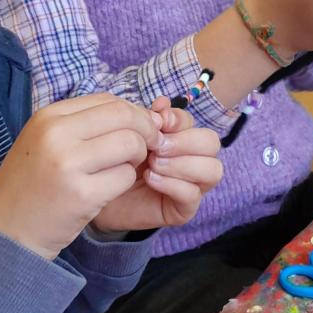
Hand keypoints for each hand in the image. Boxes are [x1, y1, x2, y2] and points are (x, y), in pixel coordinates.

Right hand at [0, 93, 159, 259]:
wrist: (6, 231)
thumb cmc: (32, 186)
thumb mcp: (46, 143)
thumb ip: (84, 126)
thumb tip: (139, 115)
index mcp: (48, 117)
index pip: (108, 100)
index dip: (133, 114)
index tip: (139, 131)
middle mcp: (56, 134)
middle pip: (123, 116)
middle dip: (145, 130)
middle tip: (147, 148)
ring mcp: (68, 164)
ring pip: (130, 144)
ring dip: (138, 157)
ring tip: (123, 170)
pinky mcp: (82, 194)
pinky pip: (125, 177)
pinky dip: (125, 182)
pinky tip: (108, 190)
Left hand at [93, 98, 222, 233]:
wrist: (100, 192)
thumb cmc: (118, 162)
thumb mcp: (133, 136)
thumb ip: (149, 119)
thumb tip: (163, 103)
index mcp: (181, 138)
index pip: (195, 123)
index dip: (179, 119)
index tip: (159, 121)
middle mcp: (194, 160)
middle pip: (212, 143)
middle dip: (184, 141)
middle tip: (156, 147)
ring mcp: (193, 186)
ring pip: (212, 169)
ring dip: (181, 163)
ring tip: (152, 164)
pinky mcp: (185, 209)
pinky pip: (192, 195)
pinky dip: (172, 184)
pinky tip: (150, 179)